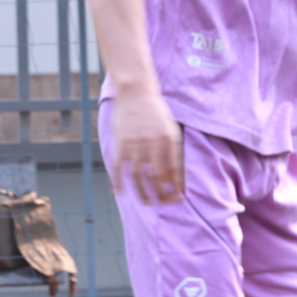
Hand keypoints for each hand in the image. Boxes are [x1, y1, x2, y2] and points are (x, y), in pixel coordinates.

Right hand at [109, 87, 182, 204]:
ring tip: (145, 202)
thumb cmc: (157, 112)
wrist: (136, 92)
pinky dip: (118, 181)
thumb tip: (175, 173)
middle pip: (157, 176)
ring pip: (138, 175)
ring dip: (141, 192)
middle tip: (162, 204)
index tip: (178, 198)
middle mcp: (154, 143)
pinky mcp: (120, 142)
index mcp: (170, 139)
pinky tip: (120, 192)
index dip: (176, 186)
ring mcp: (135, 143)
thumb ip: (173, 148)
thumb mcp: (171, 127)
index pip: (175, 169)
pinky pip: (119, 167)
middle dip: (160, 193)